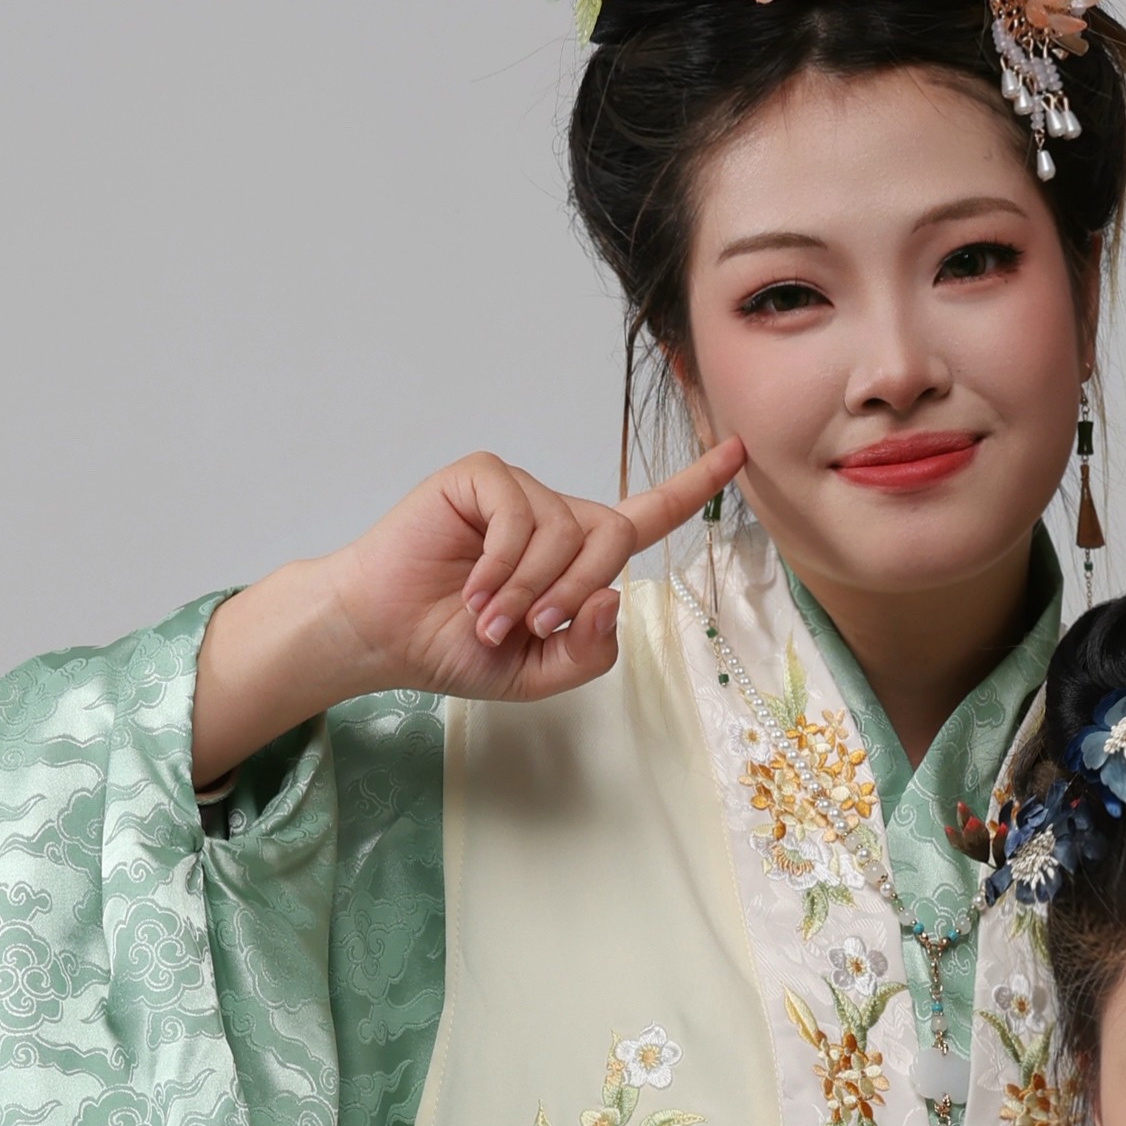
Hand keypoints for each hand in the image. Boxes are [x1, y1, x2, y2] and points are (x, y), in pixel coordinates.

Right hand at [188, 435, 746, 785]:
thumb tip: (611, 596)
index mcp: (576, 559)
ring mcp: (519, 493)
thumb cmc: (457, 649)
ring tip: (488, 617)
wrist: (388, 636)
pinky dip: (502, 563)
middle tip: (530, 629)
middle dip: (576, 592)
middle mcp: (555, 517)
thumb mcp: (540, 673)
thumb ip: (590, 650)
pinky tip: (472, 588)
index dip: (691, 488)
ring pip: (564, 532)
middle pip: (610, 537)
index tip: (737, 453)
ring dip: (528, 589)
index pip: (644, 518)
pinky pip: (520, 514)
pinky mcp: (482, 478)